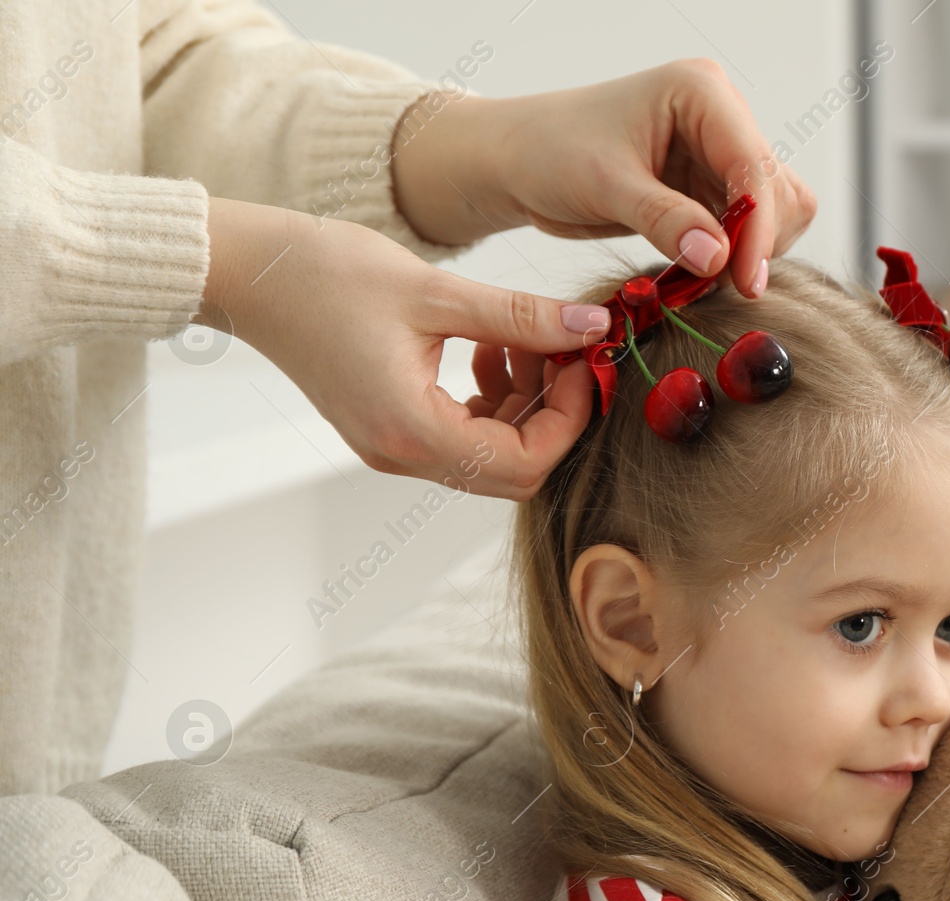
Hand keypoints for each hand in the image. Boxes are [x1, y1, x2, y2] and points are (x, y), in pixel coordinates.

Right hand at [199, 196, 611, 499]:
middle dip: (551, 414)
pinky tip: (488, 348)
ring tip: (521, 339)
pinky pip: (462, 438)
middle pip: (513, 471)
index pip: (523, 463)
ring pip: (490, 456)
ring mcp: (391, 448)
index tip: (581, 361)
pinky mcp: (387, 429)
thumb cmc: (326, 273)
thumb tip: (593, 327)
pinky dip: (491, 401)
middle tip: (562, 350)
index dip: (568, 418)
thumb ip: (522, 316)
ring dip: (523, 404)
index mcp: (411, 430)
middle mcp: (400, 455)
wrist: (249, 273)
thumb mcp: (437, 292)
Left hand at [390, 58, 816, 297]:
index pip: (754, 164)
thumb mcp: (605, 186)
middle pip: (778, 189)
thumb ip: (665, 220)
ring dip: (749, 250)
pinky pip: (746, 227)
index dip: (758, 226)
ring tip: (705, 278)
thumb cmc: (550, 153)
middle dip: (757, 240)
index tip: (746, 282)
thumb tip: (720, 258)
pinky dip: (733, 254)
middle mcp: (721, 117)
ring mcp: (718, 152)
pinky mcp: (709, 186)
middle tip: (723, 287)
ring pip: (773, 211)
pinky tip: (700, 270)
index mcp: (700, 93)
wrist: (519, 161)